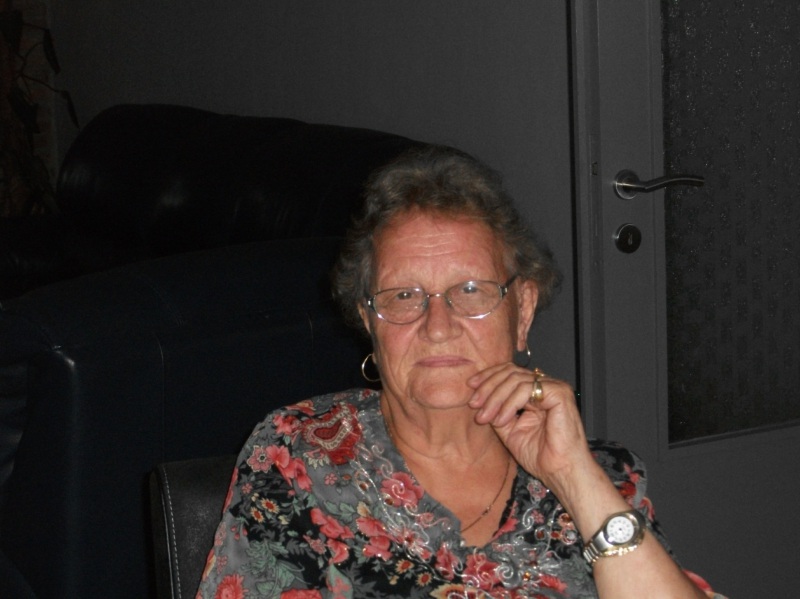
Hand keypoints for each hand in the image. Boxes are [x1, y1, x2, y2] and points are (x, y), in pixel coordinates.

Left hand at [467, 363, 593, 490]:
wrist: (559, 472)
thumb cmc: (540, 455)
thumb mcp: (508, 429)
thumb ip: (497, 411)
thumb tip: (478, 398)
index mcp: (535, 392)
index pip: (509, 372)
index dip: (488, 377)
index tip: (470, 388)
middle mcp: (545, 386)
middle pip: (510, 372)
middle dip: (488, 387)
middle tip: (474, 404)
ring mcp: (554, 388)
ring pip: (516, 379)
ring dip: (495, 398)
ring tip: (486, 417)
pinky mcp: (559, 394)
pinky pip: (527, 389)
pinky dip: (510, 403)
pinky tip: (503, 419)